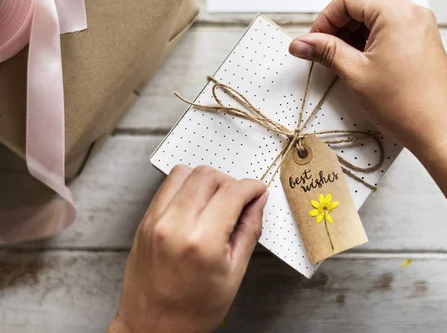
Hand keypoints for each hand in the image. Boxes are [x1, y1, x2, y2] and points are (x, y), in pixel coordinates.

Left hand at [107, 165, 267, 332]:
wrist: (152, 327)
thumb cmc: (192, 309)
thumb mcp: (234, 273)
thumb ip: (249, 230)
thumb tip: (258, 201)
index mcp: (202, 242)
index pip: (233, 191)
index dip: (252, 187)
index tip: (257, 191)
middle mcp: (175, 226)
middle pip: (209, 175)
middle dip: (230, 182)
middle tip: (238, 200)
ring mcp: (155, 221)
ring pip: (186, 172)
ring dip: (206, 181)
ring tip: (215, 202)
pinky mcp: (145, 220)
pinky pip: (167, 185)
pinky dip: (186, 186)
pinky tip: (195, 205)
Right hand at [289, 0, 446, 155]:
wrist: (440, 131)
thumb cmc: (403, 104)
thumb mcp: (356, 74)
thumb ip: (326, 52)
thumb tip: (299, 43)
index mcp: (396, 13)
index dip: (325, 19)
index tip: (313, 42)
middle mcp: (412, 12)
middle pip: (362, 3)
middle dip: (338, 25)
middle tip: (323, 51)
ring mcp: (420, 25)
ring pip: (375, 16)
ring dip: (353, 33)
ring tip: (340, 60)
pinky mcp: (423, 40)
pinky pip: (390, 29)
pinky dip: (370, 40)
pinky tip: (359, 62)